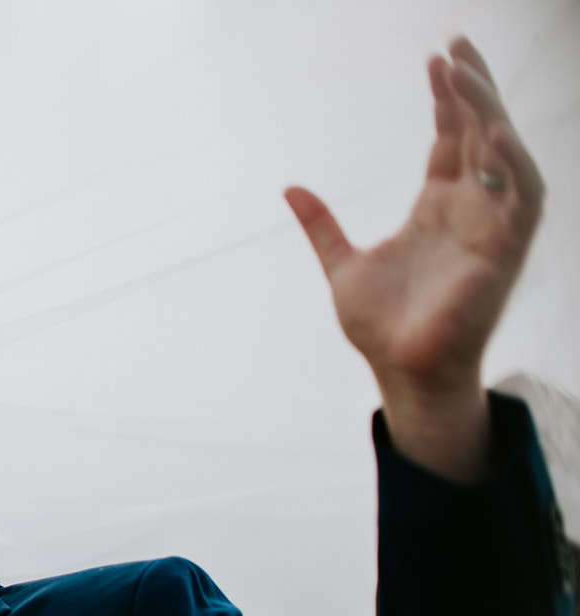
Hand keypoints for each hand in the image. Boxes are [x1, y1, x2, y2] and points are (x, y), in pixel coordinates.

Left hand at [285, 38, 543, 481]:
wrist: (400, 372)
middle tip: (456, 46)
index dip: (447, 100)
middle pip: (480, 134)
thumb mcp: (342, 264)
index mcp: (437, 208)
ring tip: (465, 74)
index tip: (436, 60)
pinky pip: (522, 197)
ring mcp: (490, 227)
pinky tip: (493, 132)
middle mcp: (470, 210)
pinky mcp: (504, 251)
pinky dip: (512, 164)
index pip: (450, 139)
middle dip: (472, 89)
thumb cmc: (381, 327)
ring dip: (488, 112)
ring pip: (503, 154)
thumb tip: (290, 187)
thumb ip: (322, 225)